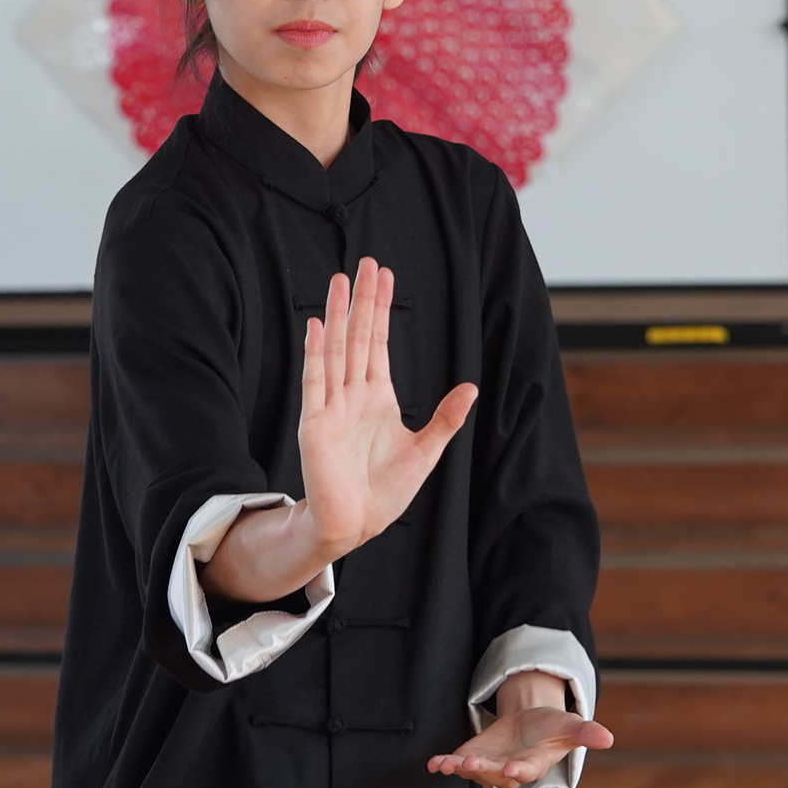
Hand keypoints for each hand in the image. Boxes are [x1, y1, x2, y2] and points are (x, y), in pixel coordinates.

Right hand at [200, 257, 476, 604]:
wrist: (356, 524)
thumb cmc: (385, 492)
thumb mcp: (426, 452)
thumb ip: (446, 419)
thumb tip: (472, 387)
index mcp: (379, 398)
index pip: (378, 343)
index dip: (381, 309)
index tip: (385, 277)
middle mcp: (354, 395)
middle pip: (357, 336)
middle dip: (362, 300)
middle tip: (365, 263)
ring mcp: (332, 406)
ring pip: (336, 350)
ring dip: (337, 316)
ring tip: (339, 281)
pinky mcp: (316, 424)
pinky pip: (316, 382)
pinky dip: (317, 354)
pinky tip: (317, 326)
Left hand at [429, 672, 612, 787]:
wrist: (530, 725)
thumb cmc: (552, 728)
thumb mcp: (569, 726)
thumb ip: (585, 732)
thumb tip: (608, 738)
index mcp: (533, 763)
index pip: (526, 770)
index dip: (518, 770)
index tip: (511, 768)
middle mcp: (509, 769)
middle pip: (495, 773)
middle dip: (483, 769)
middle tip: (471, 763)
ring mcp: (489, 764)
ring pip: (473, 771)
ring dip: (460, 768)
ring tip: (447, 764)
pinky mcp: (473, 756)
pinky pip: (456, 764)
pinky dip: (444, 764)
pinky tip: (434, 764)